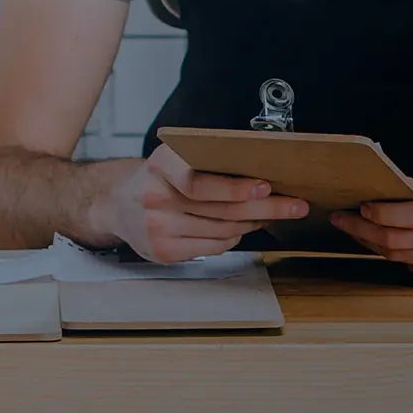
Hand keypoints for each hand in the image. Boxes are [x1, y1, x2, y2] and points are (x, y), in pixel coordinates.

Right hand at [93, 145, 307, 263]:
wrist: (116, 204)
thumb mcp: (172, 160)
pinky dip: (233, 237)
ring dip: (253, 222)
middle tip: (295, 205)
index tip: (265, 186)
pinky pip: (213, 246)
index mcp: (161, 167)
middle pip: (221, 210)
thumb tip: (258, 176)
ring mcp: (158, 229)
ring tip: (272, 213)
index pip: (200, 184)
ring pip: (222, 230)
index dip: (235, 188)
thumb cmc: (156, 178)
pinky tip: (242, 227)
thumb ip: (205, 165)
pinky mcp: (163, 252)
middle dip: (265, 208)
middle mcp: (156, 198)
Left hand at [331, 171, 412, 289]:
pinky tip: (386, 244)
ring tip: (355, 229)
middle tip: (341, 219)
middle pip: (400, 241)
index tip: (360, 204)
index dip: (380, 212)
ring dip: (373, 244)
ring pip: (403, 258)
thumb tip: (388, 187)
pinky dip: (398, 256)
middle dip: (363, 230)